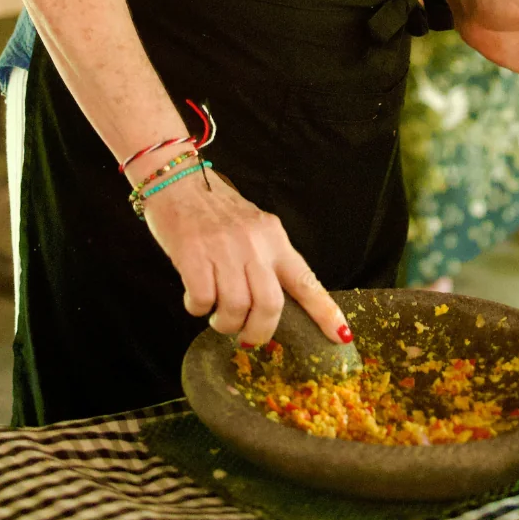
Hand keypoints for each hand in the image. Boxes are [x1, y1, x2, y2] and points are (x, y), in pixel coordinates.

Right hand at [143, 165, 351, 347]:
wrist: (176, 182)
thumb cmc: (215, 210)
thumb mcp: (253, 228)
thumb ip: (266, 259)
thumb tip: (272, 306)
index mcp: (274, 238)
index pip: (306, 280)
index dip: (325, 311)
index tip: (341, 335)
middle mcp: (254, 244)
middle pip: (270, 305)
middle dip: (259, 332)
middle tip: (247, 337)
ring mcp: (223, 249)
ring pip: (236, 308)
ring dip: (225, 324)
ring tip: (217, 318)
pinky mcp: (192, 255)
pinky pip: (202, 300)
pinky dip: (198, 309)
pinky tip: (195, 301)